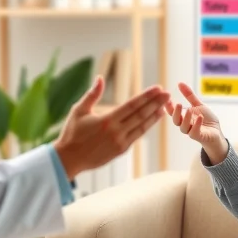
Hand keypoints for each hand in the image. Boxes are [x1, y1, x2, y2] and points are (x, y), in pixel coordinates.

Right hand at [53, 76, 169, 179]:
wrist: (68, 160)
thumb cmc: (71, 133)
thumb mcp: (79, 111)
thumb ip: (92, 94)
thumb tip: (100, 78)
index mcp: (107, 120)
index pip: (132, 105)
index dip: (146, 96)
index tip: (158, 88)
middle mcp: (116, 131)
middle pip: (141, 114)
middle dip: (156, 103)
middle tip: (168, 94)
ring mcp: (120, 142)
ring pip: (142, 127)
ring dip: (154, 116)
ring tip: (165, 107)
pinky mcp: (121, 151)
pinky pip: (136, 136)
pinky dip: (146, 127)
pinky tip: (153, 120)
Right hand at [164, 82, 227, 164]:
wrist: (217, 131)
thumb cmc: (206, 119)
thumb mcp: (198, 105)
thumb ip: (189, 95)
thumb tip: (180, 83)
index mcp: (183, 117)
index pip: (173, 112)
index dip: (169, 107)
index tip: (168, 99)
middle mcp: (185, 124)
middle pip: (176, 120)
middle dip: (175, 113)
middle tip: (178, 104)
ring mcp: (191, 131)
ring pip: (183, 127)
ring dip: (186, 119)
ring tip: (189, 110)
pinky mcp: (199, 136)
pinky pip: (194, 132)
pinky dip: (196, 125)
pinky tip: (200, 117)